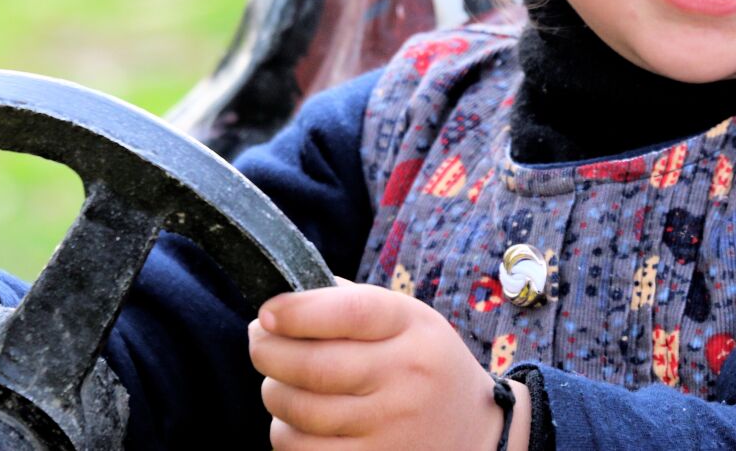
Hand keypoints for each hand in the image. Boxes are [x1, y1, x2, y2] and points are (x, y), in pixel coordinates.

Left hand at [248, 280, 529, 450]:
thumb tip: (281, 303)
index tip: (267, 313)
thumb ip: (350, 302)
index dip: (298, 312)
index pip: (350, 313)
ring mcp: (391, 428)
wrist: (475, 430)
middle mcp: (406, 378)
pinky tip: (297, 421)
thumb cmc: (424, 363)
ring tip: (281, 383)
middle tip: (259, 343)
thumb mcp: (408, 320)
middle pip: (313, 366)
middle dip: (268, 352)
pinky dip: (286, 434)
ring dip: (275, 394)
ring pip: (299, 411)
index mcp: (414, 328)